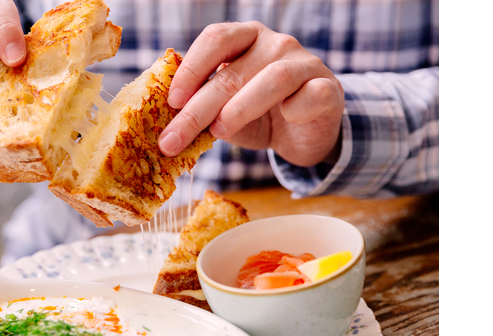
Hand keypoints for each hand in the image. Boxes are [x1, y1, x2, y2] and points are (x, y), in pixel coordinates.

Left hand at [159, 22, 343, 166]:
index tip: (171, 102)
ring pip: (272, 79)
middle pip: (232, 71)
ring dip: (239, 108)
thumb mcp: (222, 111)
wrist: (303, 134)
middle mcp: (275, 43)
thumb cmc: (258, 116)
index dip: (191, 69)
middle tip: (174, 140)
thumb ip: (200, 108)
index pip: (215, 39)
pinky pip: (310, 95)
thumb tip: (163, 128)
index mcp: (245, 39)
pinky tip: (285, 120)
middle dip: (198, 109)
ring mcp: (305, 63)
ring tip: (218, 132)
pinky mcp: (329, 89)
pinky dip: (295, 109)